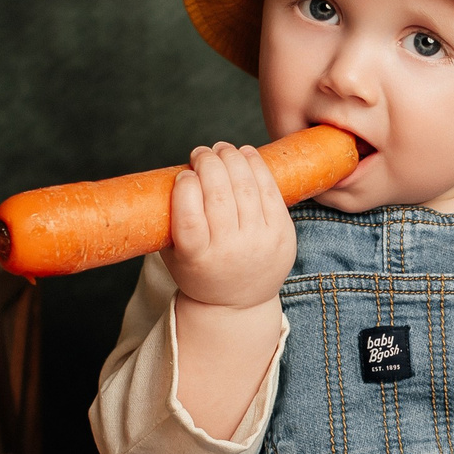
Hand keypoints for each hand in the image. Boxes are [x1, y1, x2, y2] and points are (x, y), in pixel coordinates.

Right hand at [162, 143, 295, 310]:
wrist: (239, 303)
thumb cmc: (199, 270)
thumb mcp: (175, 254)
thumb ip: (170, 222)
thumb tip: (175, 174)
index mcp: (198, 259)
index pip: (190, 218)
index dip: (186, 189)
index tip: (184, 175)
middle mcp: (231, 251)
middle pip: (220, 195)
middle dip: (209, 164)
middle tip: (201, 153)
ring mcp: (260, 242)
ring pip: (246, 187)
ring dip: (232, 159)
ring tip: (221, 150)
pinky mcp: (283, 233)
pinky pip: (270, 190)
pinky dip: (256, 166)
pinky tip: (245, 153)